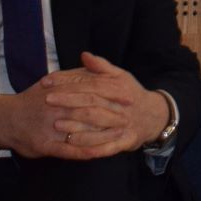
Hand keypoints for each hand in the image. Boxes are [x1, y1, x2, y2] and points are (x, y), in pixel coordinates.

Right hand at [0, 55, 169, 160]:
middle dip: (111, 114)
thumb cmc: (32, 99)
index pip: (90, 91)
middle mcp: (55, 108)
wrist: (4, 118)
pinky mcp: (45, 145)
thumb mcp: (51, 81)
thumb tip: (91, 60)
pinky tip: (100, 154)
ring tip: (122, 136)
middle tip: (131, 118)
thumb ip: (73, 73)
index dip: (111, 94)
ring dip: (103, 134)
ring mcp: (50, 128)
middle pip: (89, 111)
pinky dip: (86, 152)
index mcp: (59, 90)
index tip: (129, 96)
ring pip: (81, 131)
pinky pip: (69, 150)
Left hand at [49, 53, 172, 158]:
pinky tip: (73, 144)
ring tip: (55, 124)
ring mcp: (122, 124)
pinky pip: (106, 145)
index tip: (47, 82)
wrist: (153, 117)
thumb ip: (101, 67)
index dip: (67, 82)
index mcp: (116, 87)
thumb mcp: (120, 77)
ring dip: (76, 124)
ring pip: (97, 123)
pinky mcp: (125, 141)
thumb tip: (84, 55)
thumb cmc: (131, 95)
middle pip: (91, 101)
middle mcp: (119, 104)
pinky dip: (89, 144)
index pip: (89, 82)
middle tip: (47, 99)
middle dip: (68, 100)